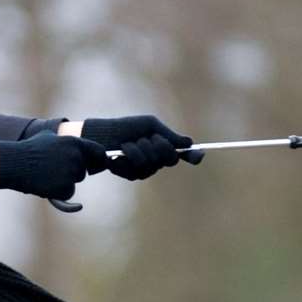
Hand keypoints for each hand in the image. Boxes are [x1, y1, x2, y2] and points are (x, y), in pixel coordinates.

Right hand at [0, 132, 108, 199]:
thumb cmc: (29, 149)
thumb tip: (76, 144)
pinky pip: (68, 193)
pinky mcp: (65, 188)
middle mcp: (76, 157)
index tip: (98, 163)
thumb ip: (66, 141)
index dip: (98, 158)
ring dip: (64, 181)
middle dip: (72, 171)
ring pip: (75, 181)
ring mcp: (71, 173)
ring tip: (46, 174)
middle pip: (83, 170)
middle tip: (53, 168)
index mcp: (75, 142)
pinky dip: (59, 192)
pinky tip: (45, 184)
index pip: (98, 151)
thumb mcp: (48, 136)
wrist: (15, 163)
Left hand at [80, 114, 205, 179]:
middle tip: (146, 137)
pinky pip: (135, 169)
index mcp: (165, 147)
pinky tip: (119, 153)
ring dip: (138, 149)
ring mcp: (145, 170)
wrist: (102, 135)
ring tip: (127, 143)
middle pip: (170, 159)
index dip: (193, 155)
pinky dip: (126, 156)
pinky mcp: (131, 175)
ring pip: (151, 164)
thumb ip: (168, 135)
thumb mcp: (149, 126)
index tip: (199, 155)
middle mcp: (158, 161)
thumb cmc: (127, 127)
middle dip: (158, 146)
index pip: (184, 154)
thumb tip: (189, 142)